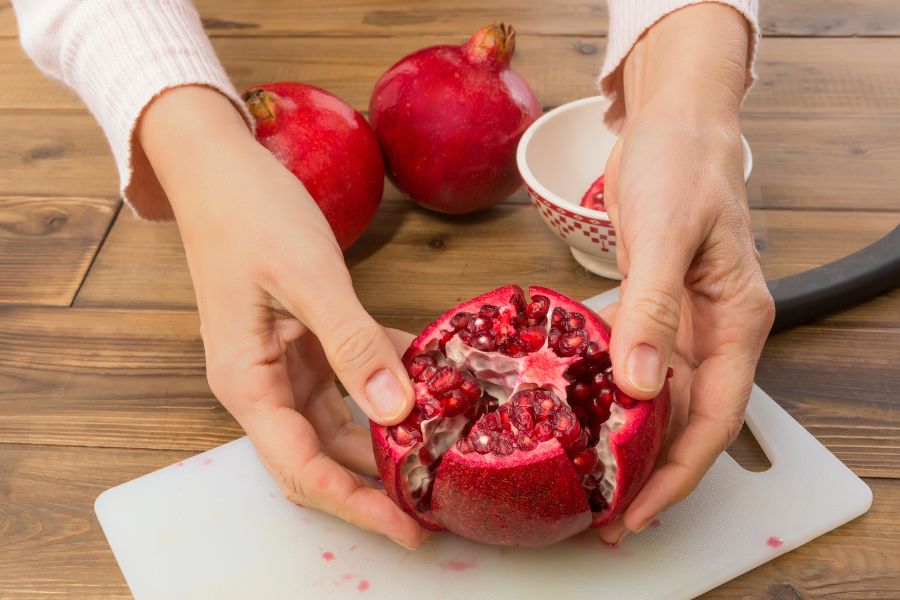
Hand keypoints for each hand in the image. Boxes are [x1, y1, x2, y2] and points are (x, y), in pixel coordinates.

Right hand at [139, 87, 426, 548]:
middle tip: (436, 507)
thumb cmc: (250, 215)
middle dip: (375, 487)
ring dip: (387, 442)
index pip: (301, 467)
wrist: (223, 169)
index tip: (407, 527)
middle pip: (322, 458)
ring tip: (441, 458)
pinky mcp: (308, 343)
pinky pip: (352, 379)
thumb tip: (396, 409)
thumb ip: (351, 344)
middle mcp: (265, 385)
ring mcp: (286, 366)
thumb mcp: (307, 278)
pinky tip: (434, 388)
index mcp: (247, 382)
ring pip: (341, 424)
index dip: (355, 504)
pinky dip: (390, 386)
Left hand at [597, 4, 774, 542]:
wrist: (673, 120)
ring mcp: (685, 321)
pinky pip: (638, 364)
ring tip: (590, 475)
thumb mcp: (666, 235)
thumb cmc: (682, 164)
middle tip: (605, 510)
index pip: (714, 418)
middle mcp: (716, 331)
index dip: (678, 471)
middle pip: (690, 420)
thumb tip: (641, 387)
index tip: (639, 509)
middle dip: (652, 470)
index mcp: (736, 322)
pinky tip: (583, 413)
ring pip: (663, 398)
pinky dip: (615, 394)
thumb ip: (653, 311)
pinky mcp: (654, 306)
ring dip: (632, 438)